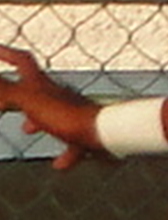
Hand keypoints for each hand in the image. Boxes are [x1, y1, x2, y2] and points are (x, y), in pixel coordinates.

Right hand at [0, 45, 108, 169]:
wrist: (105, 134)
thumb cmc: (67, 116)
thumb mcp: (27, 100)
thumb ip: (5, 91)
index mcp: (42, 85)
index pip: (23, 61)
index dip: (7, 53)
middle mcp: (59, 97)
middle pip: (36, 90)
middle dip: (19, 93)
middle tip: (7, 102)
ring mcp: (74, 116)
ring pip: (53, 116)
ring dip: (38, 122)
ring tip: (26, 129)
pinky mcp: (87, 136)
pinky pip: (73, 146)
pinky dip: (65, 156)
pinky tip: (58, 166)